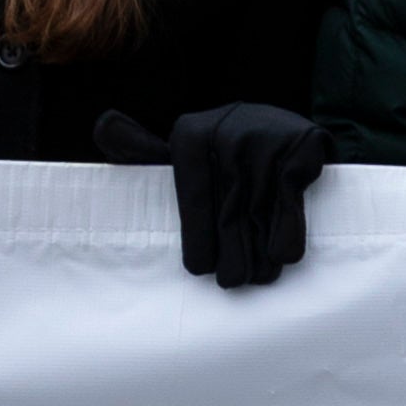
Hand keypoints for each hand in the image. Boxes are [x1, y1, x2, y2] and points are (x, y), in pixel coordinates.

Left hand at [105, 104, 331, 291]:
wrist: (281, 122)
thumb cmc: (220, 146)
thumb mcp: (184, 145)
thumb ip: (143, 148)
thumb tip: (103, 127)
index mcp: (190, 134)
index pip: (191, 194)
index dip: (196, 234)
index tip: (198, 269)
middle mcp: (226, 131)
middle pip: (226, 205)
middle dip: (230, 249)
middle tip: (229, 283)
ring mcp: (265, 137)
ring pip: (261, 205)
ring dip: (261, 248)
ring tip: (258, 278)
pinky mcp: (302, 144)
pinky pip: (292, 196)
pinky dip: (289, 228)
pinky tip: (284, 256)